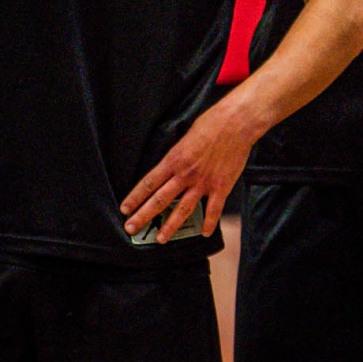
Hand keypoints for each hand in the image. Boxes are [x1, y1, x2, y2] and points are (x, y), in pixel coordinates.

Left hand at [120, 108, 256, 244]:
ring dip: (170, 226)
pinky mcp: (222, 186)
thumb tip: (172, 164)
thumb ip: (178, 153)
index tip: (125, 209)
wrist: (238, 122)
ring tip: (160, 239)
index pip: (148, 183)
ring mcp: (204, 182)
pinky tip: (205, 233)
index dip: (134, 198)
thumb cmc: (213, 122)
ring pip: (183, 209)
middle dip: (143, 216)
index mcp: (174, 160)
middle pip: (159, 200)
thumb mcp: (186, 135)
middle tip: (131, 228)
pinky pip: (213, 209)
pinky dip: (209, 223)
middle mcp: (185, 174)